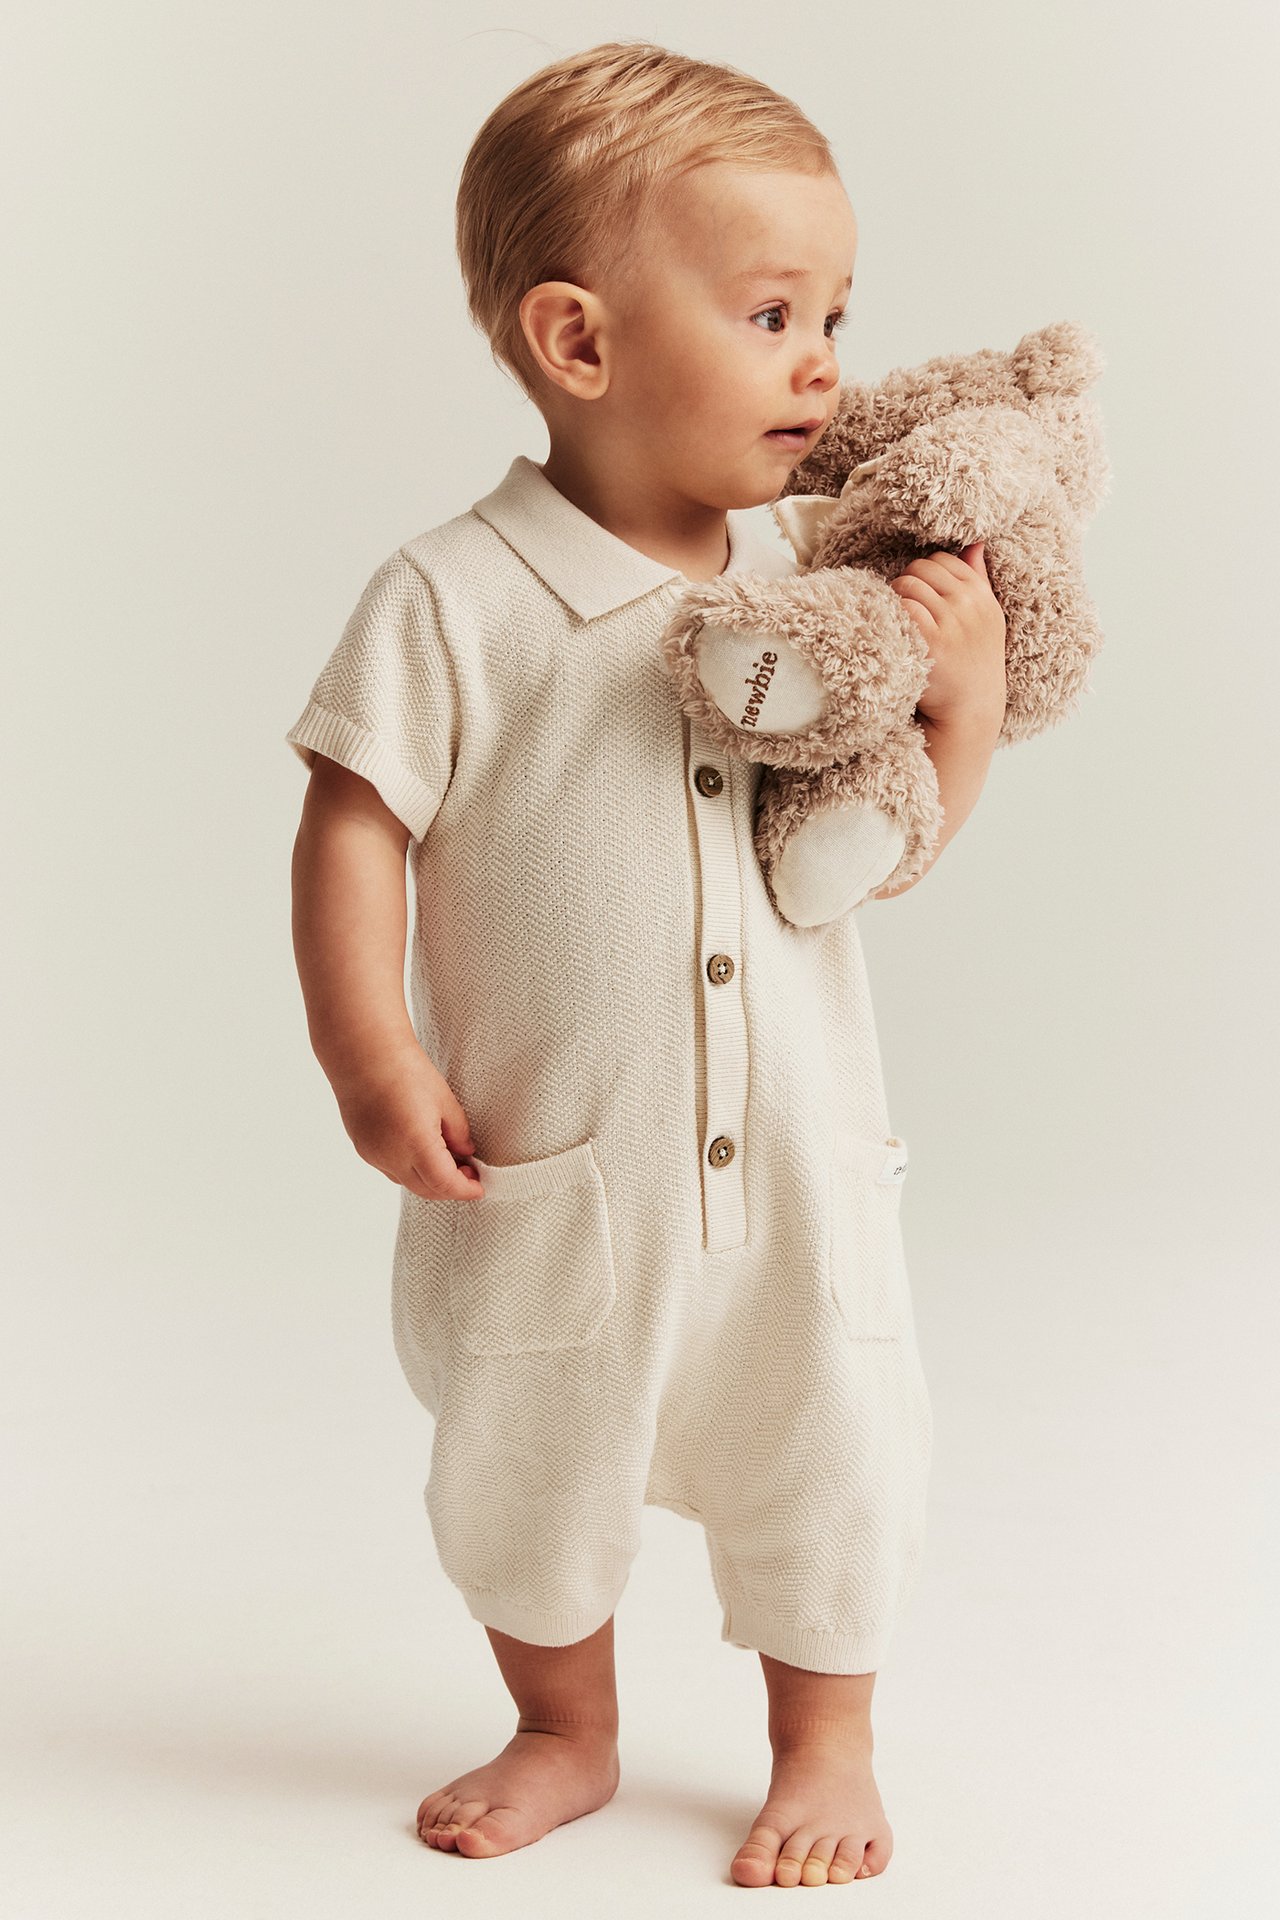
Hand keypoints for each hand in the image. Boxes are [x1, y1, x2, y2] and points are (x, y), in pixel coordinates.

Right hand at [331, 1037, 483, 1200]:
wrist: (364, 1053)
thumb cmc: (405, 1070)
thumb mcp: (444, 1100)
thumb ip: (459, 1133)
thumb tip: (465, 1153)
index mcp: (416, 1145)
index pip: (445, 1184)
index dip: (465, 1190)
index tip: (479, 1188)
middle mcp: (391, 1157)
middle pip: (425, 1190)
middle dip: (449, 1188)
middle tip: (469, 1173)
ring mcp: (373, 1155)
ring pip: (406, 1181)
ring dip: (428, 1180)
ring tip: (447, 1160)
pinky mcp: (362, 1147)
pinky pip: (390, 1169)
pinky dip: (409, 1169)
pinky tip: (421, 1152)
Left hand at [889, 542, 1006, 728]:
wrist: (971, 709)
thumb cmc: (973, 661)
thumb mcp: (987, 617)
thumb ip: (979, 578)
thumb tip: (974, 542)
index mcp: (982, 594)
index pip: (943, 559)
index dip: (924, 574)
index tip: (921, 596)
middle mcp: (969, 605)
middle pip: (921, 568)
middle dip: (907, 582)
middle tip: (904, 607)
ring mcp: (951, 623)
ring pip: (908, 584)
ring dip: (894, 597)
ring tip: (897, 619)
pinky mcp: (931, 643)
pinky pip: (902, 608)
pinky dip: (892, 615)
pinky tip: (894, 630)